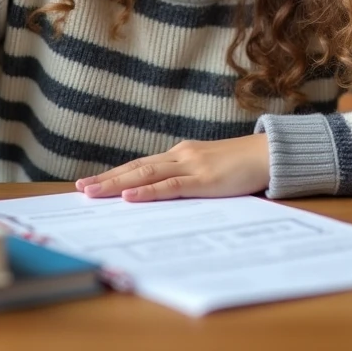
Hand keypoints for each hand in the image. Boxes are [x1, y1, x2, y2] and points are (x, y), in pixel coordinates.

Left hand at [75, 134, 269, 201]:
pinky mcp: (204, 180)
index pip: (140, 164)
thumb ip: (189, 178)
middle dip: (107, 179)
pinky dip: (147, 191)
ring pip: (145, 174)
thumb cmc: (243, 165)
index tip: (92, 182)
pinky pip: (170, 186)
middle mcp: (180, 156)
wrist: (270, 154)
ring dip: (116, 184)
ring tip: (93, 192)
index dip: (115, 174)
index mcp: (181, 154)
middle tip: (80, 189)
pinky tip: (130, 196)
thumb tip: (166, 194)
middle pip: (136, 167)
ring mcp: (191, 166)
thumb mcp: (210, 170)